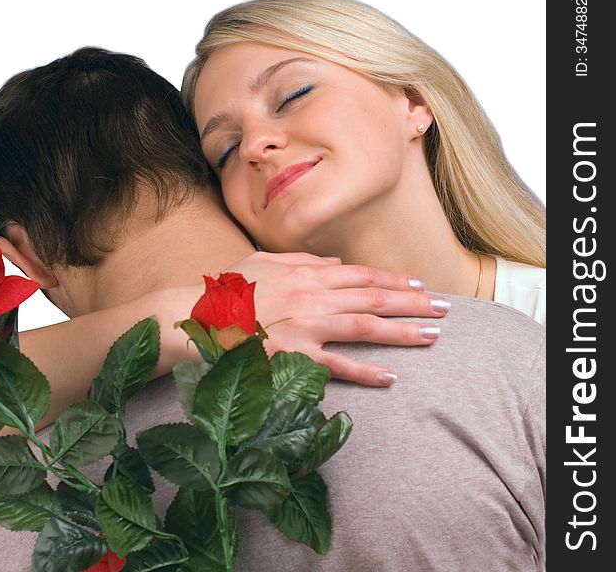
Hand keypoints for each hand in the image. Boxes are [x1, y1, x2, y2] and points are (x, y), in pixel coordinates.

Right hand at [224, 251, 448, 385]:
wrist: (193, 316)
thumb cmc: (225, 289)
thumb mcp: (262, 262)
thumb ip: (301, 261)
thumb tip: (334, 263)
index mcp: (305, 274)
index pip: (360, 276)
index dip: (393, 281)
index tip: (419, 285)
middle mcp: (311, 297)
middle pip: (372, 299)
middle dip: (412, 303)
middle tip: (444, 309)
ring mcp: (304, 326)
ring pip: (364, 327)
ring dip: (402, 332)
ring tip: (431, 336)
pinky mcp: (292, 356)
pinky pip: (335, 365)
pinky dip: (364, 371)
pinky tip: (390, 377)